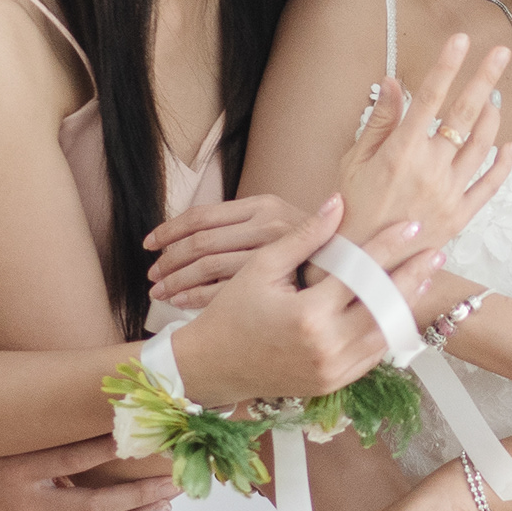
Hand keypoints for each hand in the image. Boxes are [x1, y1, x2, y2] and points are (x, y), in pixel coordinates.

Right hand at [0, 436, 167, 510]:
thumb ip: (43, 434)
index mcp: (19, 469)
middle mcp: (27, 504)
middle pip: (96, 503)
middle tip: (172, 481)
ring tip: (162, 506)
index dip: (110, 448)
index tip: (145, 435)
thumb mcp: (0, 440)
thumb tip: (94, 416)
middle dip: (140, 493)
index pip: (73, 457)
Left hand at [143, 195, 307, 313]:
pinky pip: (221, 292)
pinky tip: (181, 304)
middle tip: (152, 275)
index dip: (169, 230)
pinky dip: (195, 298)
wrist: (362, 271)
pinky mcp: (273, 284)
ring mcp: (271, 256)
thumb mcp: (283, 227)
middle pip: (199, 243)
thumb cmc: (315, 254)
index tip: (149, 243)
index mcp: (264, 205)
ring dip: (177, 281)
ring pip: (206, 268)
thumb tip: (191, 232)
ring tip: (159, 291)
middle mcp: (267, 226)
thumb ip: (246, 226)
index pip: (202, 216)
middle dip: (169, 260)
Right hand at [170, 196, 445, 405]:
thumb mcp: (262, 267)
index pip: (362, 273)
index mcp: (308, 315)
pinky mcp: (335, 383)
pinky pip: (372, 355)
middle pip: (384, 306)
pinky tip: (398, 309)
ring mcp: (333, 371)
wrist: (214, 365)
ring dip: (406, 305)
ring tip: (423, 279)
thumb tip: (339, 201)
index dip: (389, 246)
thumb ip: (304, 237)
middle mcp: (327, 347)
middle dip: (412, 277)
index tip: (411, 226)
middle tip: (435, 252)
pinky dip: (388, 331)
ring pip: (385, 334)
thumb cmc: (233, 312)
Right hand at [331, 33, 511, 276]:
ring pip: (482, 144)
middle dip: (485, 78)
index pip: (430, 97)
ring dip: (492, 115)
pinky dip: (502, 162)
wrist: (361, 265)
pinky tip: (507, 144)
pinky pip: (490, 184)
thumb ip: (380, 121)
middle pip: (466, 114)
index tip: (461, 40)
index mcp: (401, 151)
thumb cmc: (351, 208)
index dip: (447, 65)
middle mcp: (431, 168)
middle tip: (501, 53)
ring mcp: (450, 193)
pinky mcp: (460, 216)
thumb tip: (394, 82)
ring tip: (495, 96)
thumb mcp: (355, 161)